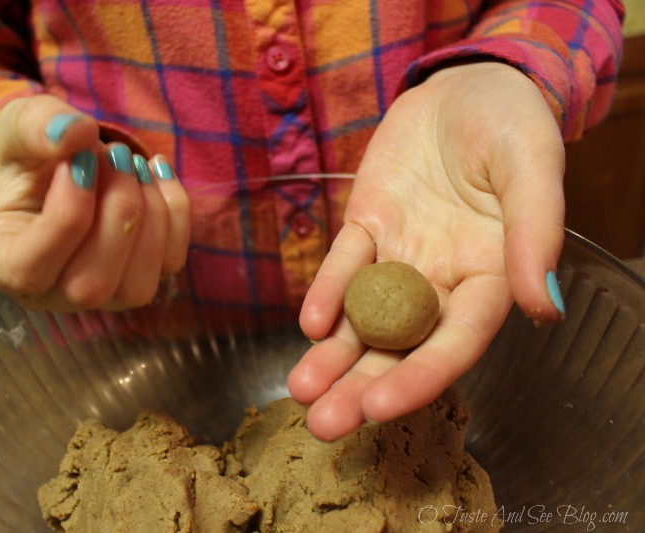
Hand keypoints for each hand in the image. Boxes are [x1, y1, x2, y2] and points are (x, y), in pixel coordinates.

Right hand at [0, 95, 189, 310]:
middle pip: (91, 285)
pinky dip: (175, 212)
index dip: (70, 206)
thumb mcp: (18, 128)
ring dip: (150, 214)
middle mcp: (49, 294)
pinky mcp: (139, 281)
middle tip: (115, 155)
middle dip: (117, 209)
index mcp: (0, 264)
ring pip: (137, 287)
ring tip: (134, 164)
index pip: (31, 265)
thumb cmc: (29, 156)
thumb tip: (79, 133)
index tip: (82, 157)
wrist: (60, 167)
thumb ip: (36, 126)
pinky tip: (157, 172)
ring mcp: (99, 297)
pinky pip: (171, 263)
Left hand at [289, 62, 565, 439]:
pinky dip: (326, 293)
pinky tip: (309, 324)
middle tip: (323, 426)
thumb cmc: (512, 125)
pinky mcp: (366, 229)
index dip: (422, 377)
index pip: (457, 341)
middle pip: (401, 345)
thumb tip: (544, 308)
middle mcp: (442, 281)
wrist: (465, 86)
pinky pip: (344, 266)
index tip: (382, 407)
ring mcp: (400, 257)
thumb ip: (535, 235)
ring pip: (364, 318)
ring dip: (331, 356)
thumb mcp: (532, 170)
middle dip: (362, 386)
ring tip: (300, 392)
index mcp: (491, 278)